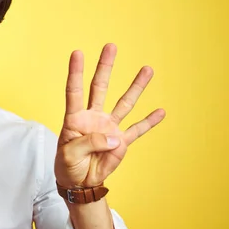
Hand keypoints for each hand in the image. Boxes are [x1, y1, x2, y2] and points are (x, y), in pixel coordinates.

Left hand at [54, 43, 165, 187]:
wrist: (79, 182)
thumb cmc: (67, 165)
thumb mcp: (69, 155)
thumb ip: (88, 143)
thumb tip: (114, 137)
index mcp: (75, 118)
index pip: (74, 91)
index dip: (75, 72)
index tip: (77, 52)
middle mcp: (93, 118)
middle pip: (100, 87)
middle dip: (105, 66)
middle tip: (111, 46)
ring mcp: (109, 128)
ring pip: (124, 103)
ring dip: (136, 87)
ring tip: (147, 69)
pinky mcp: (120, 143)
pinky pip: (137, 130)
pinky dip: (149, 122)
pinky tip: (160, 111)